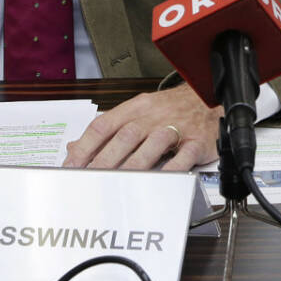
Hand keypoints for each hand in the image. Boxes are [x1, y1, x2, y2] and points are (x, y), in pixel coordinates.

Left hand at [63, 83, 219, 170]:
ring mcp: (176, 127)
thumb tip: (75, 148)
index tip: (71, 166)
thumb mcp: (138, 110)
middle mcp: (154, 116)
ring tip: (117, 185)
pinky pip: (183, 156)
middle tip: (90, 182)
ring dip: (133, 166)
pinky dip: (170, 170)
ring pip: (152, 145)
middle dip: (105, 161)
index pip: (104, 125)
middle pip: (125, 137)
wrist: (209, 95)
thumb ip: (108, 130)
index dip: (86, 147)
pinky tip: (158, 182)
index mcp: (136, 108)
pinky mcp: (197, 141)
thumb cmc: (172, 107)